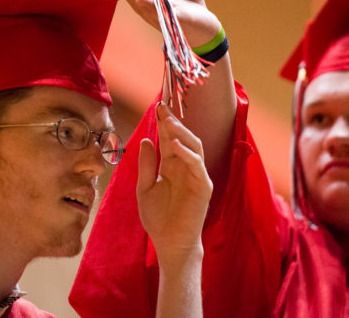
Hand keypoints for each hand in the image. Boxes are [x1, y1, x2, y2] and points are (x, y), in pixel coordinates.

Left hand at [136, 102, 212, 261]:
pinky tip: (176, 145)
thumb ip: (147, 165)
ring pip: (193, 147)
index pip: (169, 139)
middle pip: (182, 138)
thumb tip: (145, 139)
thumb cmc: (158, 218)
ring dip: (181, 133)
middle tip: (162, 106)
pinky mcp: (203, 187)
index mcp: (172, 166)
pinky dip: (188, 154)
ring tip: (168, 121)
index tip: (157, 106)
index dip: (164, 123)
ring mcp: (196, 176)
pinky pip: (197, 166)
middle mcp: (185, 167)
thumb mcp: (145, 188)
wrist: (169, 243)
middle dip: (172, 122)